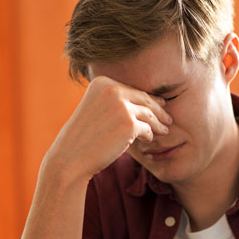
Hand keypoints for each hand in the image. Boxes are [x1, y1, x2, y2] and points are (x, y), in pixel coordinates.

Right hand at [45, 76, 171, 182]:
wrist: (71, 156)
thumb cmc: (82, 136)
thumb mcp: (94, 109)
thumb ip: (113, 101)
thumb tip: (141, 100)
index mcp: (102, 82)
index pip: (131, 90)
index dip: (147, 98)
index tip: (159, 103)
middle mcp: (112, 90)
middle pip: (144, 99)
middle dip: (158, 109)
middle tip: (168, 118)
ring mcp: (122, 106)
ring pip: (149, 114)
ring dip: (159, 123)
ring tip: (165, 129)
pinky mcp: (129, 124)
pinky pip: (147, 128)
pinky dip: (150, 134)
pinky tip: (150, 139)